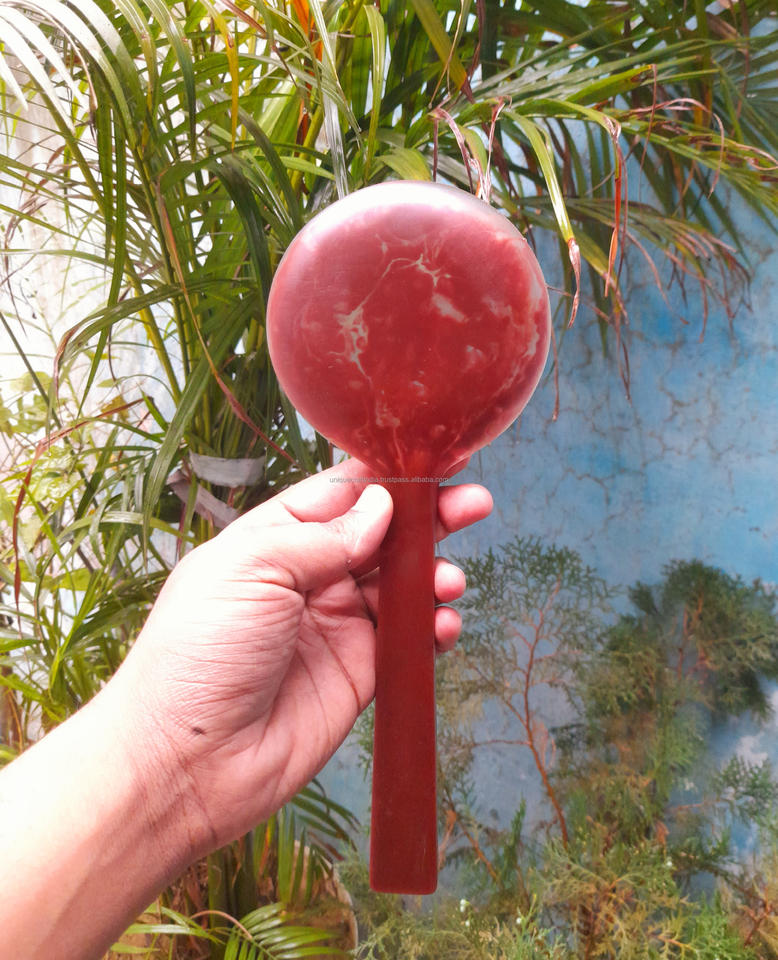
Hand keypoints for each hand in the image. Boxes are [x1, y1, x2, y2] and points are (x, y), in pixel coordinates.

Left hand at [111, 457, 491, 853]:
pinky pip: (407, 641)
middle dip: (428, 518)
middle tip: (473, 503)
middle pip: (382, 535)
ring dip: (433, 574)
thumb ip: (323, 536)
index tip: (433, 463)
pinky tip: (443, 623)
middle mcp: (308, 577)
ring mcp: (335, 626)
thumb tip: (382, 507)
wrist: (187, 761)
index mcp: (274, 539)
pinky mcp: (358, 674)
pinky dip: (433, 627)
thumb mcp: (253, 567)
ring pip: (400, 585)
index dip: (388, 478)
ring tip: (449, 580)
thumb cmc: (197, 653)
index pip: (341, 494)